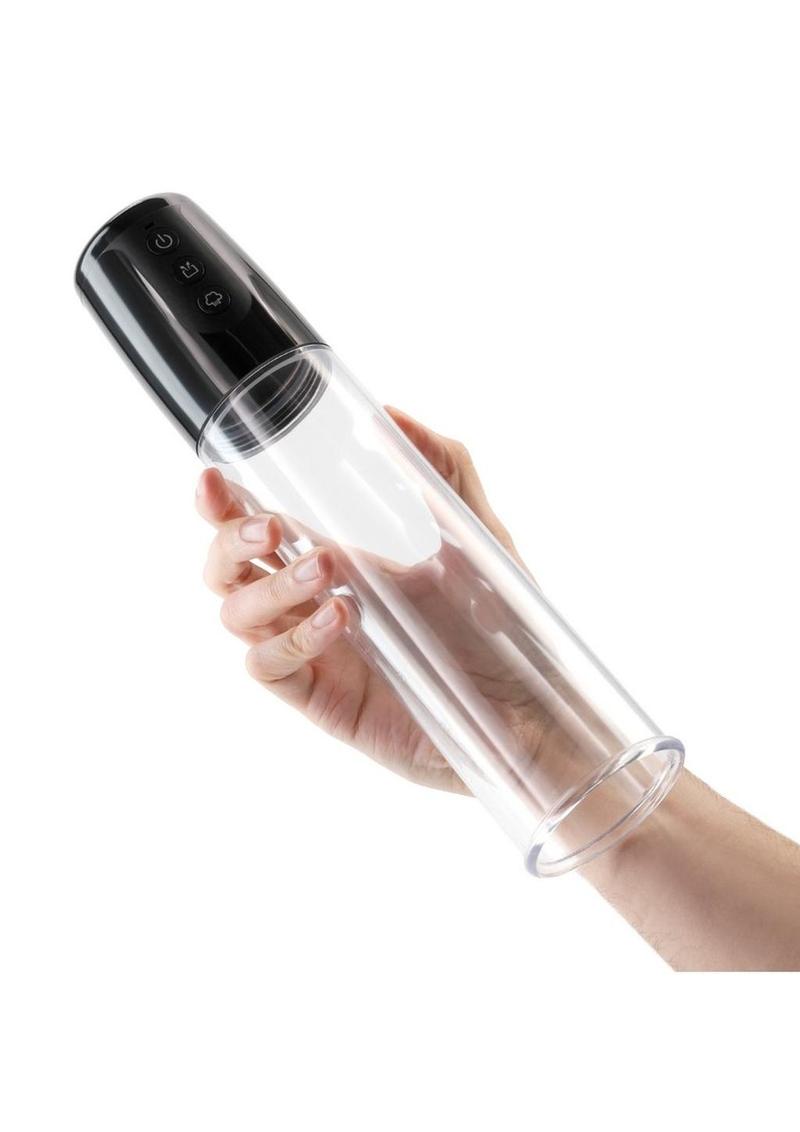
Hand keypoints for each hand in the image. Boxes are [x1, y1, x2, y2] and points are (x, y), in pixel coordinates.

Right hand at [196, 407, 520, 793]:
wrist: (526, 704)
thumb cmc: (499, 622)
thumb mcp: (473, 531)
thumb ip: (441, 466)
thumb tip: (390, 414)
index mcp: (333, 561)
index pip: (252, 529)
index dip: (219, 505)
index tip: (214, 478)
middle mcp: (309, 605)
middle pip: (223, 572)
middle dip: (231, 541)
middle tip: (276, 527)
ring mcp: (311, 653)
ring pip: (235, 615)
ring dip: (270, 585)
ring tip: (327, 570)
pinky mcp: (320, 697)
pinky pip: (268, 666)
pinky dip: (292, 638)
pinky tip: (339, 617)